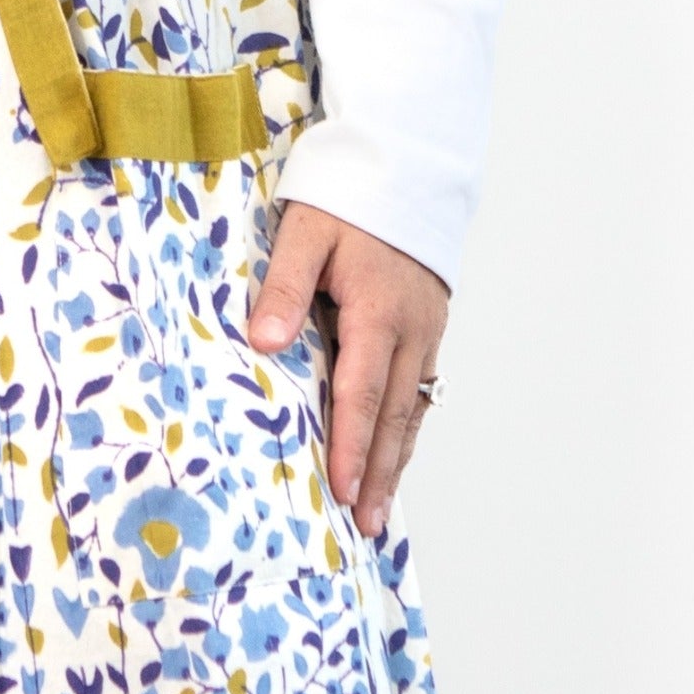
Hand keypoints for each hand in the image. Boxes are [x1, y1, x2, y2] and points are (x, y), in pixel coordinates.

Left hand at [247, 203, 448, 540]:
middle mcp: (410, 329)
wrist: (405, 166)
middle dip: (380, 474)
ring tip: (384, 511)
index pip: (360, 392)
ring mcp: (425, 331)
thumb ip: (284, 288)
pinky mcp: (428, 327)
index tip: (343, 491)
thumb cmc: (348, 198)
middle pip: (393, 415)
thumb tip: (265, 344)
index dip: (352, 446)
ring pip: (412, 408)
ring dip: (397, 461)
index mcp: (377, 311)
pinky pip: (420, 390)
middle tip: (368, 526)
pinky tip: (397, 456)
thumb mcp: (305, 233)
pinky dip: (408, 429)